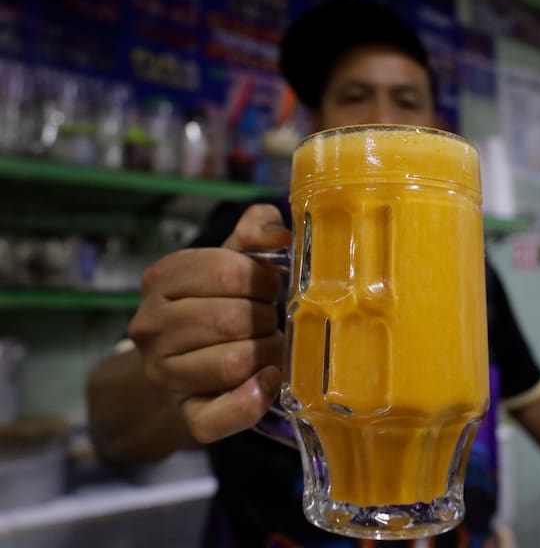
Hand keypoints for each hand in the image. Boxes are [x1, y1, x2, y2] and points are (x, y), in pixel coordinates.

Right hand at [128, 204, 291, 443]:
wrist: (179, 364)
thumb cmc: (214, 303)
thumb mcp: (229, 260)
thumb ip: (254, 234)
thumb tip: (276, 232)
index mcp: (162, 278)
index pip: (229, 272)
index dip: (264, 279)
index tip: (269, 287)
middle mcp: (152, 326)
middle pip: (233, 318)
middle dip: (266, 318)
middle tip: (270, 321)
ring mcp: (163, 374)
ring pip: (235, 362)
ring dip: (267, 353)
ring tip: (270, 347)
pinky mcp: (186, 416)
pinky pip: (220, 416)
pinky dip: (252, 400)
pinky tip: (269, 381)